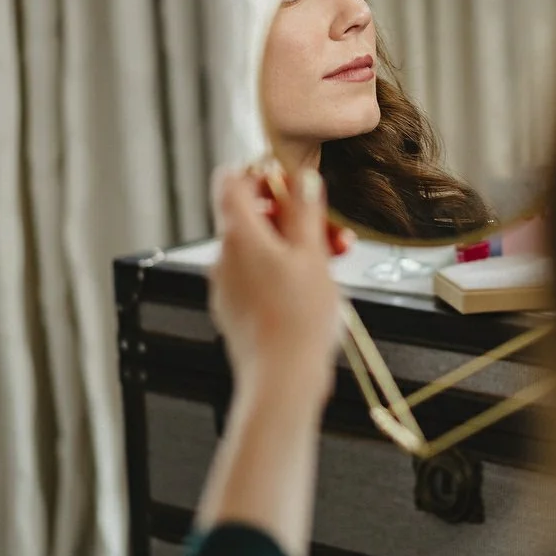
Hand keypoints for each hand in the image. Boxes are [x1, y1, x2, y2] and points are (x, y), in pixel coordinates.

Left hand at [210, 165, 350, 403]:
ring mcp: (226, 285)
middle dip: (292, 217)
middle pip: (252, 216)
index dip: (262, 174)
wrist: (282, 380)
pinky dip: (282, 272)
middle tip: (329, 231)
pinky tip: (312, 288)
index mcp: (239, 235)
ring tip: (331, 261)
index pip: (232, 181)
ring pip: (259, 248)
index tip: (293, 185)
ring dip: (294, 246)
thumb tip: (302, 177)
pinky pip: (256, 276)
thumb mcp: (313, 255)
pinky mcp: (234, 309)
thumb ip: (305, 211)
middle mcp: (224, 257)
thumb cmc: (299, 320)